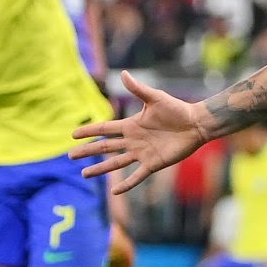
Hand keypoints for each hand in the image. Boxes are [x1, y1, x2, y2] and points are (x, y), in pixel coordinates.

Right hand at [70, 70, 210, 193]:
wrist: (195, 124)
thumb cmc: (176, 109)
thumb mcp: (154, 98)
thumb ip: (137, 89)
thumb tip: (122, 74)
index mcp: (131, 125)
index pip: (105, 129)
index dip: (89, 131)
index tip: (73, 134)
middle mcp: (133, 141)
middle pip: (105, 147)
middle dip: (88, 151)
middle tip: (71, 156)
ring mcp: (141, 153)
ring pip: (115, 163)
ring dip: (100, 169)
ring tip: (84, 174)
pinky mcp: (153, 164)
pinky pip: (137, 176)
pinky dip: (126, 184)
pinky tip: (115, 192)